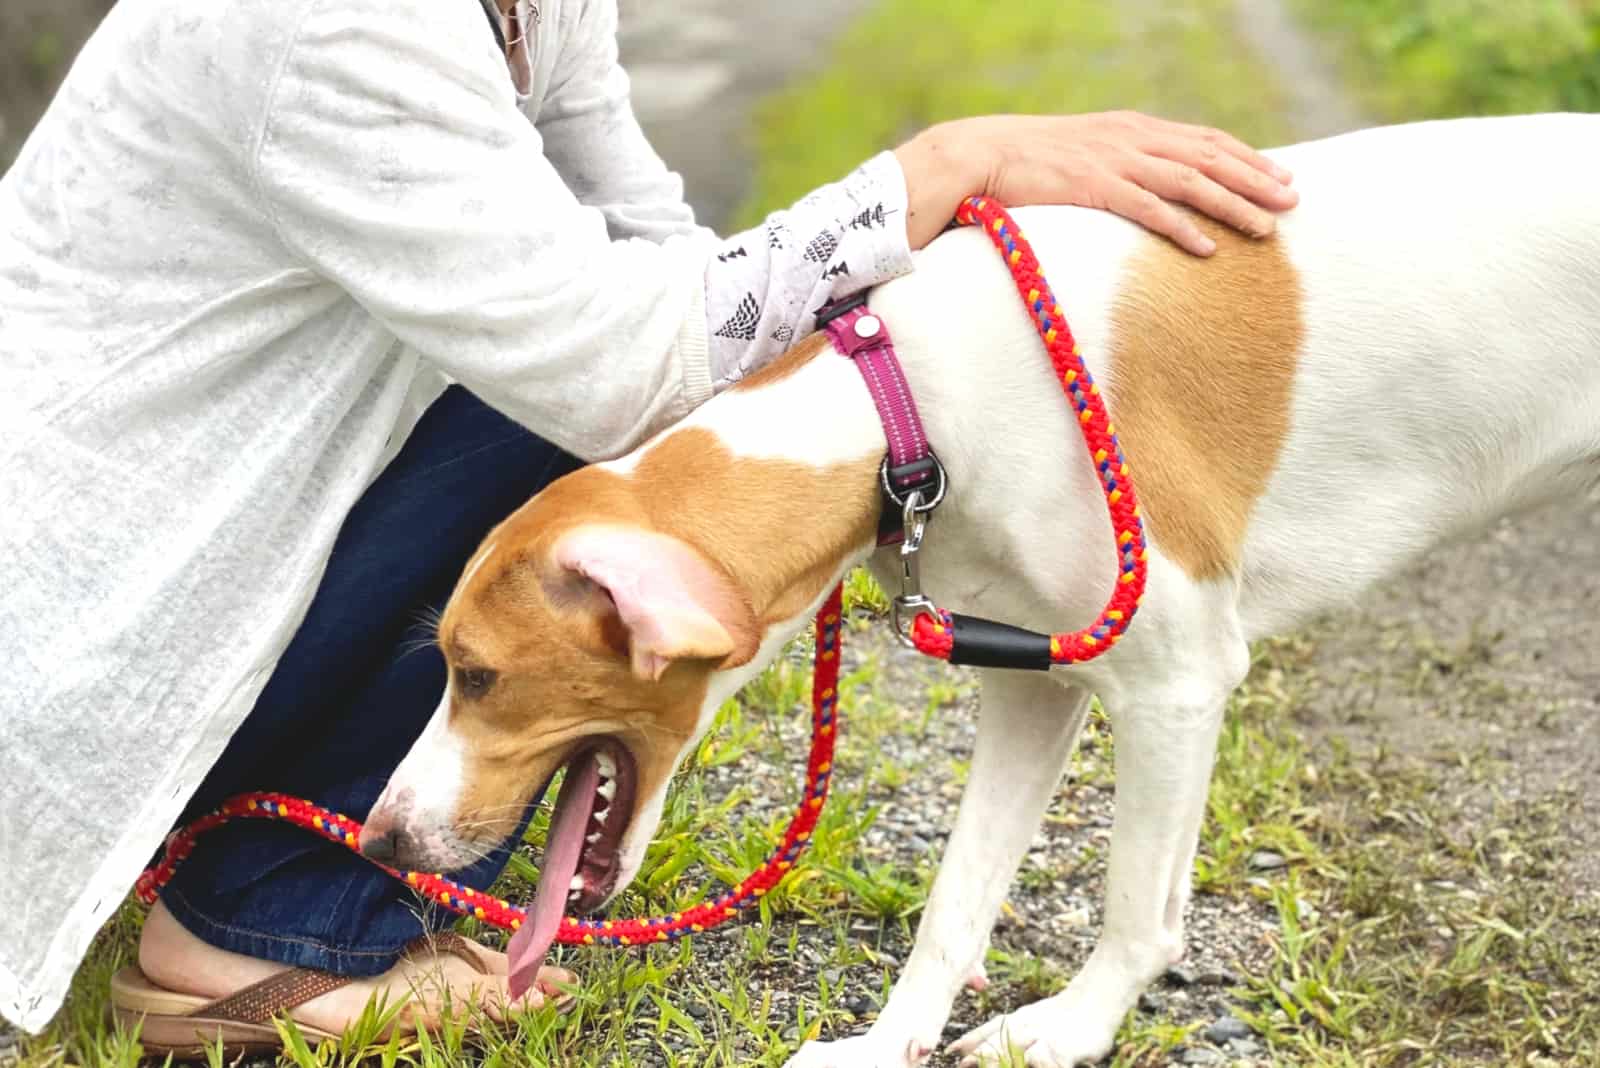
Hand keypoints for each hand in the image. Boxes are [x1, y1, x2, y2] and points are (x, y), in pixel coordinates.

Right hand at [893, 111, 1298, 254]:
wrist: (977, 155)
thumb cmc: (1027, 164)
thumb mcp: (1085, 153)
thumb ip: (1122, 164)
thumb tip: (1152, 191)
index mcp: (1132, 128)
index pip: (1205, 140)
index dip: (1248, 158)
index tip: (1282, 178)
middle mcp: (1131, 138)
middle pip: (1209, 157)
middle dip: (1256, 179)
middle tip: (1294, 202)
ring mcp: (1112, 160)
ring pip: (1189, 181)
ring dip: (1232, 205)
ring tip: (1266, 229)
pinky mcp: (1091, 186)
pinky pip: (1146, 208)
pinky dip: (1181, 227)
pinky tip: (1207, 248)